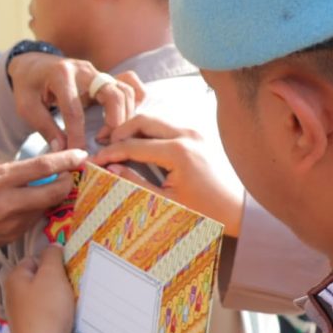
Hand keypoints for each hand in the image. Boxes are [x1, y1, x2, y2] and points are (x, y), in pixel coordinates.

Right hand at [0, 149, 87, 268]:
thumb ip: (10, 168)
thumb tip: (37, 166)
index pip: (42, 167)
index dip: (66, 160)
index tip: (80, 154)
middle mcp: (8, 202)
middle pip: (54, 191)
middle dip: (68, 181)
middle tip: (70, 174)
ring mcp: (12, 223)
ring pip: (45, 207)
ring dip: (49, 196)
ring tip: (41, 189)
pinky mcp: (13, 236)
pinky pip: (32, 220)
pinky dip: (34, 210)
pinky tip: (21, 206)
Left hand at [4, 245, 74, 332]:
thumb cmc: (47, 309)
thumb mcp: (52, 275)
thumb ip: (52, 256)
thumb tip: (52, 245)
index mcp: (14, 277)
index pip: (33, 258)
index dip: (51, 261)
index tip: (65, 269)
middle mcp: (12, 294)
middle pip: (38, 279)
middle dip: (55, 280)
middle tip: (69, 286)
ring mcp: (20, 314)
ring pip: (43, 297)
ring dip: (57, 298)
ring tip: (68, 304)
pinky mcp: (30, 330)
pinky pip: (45, 314)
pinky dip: (55, 314)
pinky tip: (63, 319)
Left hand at [6, 53, 143, 150]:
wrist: (33, 65)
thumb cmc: (28, 86)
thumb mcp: (26, 107)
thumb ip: (45, 127)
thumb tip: (62, 151)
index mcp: (60, 74)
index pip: (74, 110)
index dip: (77, 135)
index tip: (78, 155)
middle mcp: (84, 70)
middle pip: (112, 94)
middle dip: (114, 122)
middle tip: (106, 144)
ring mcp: (98, 72)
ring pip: (124, 91)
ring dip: (124, 116)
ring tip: (110, 137)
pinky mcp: (105, 78)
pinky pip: (128, 86)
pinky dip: (132, 103)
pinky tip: (123, 122)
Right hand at [93, 114, 243, 234]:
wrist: (238, 210)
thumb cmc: (204, 211)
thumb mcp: (164, 202)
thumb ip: (134, 183)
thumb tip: (109, 170)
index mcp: (178, 152)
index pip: (132, 145)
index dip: (109, 153)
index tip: (94, 161)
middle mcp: (186, 135)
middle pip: (141, 121)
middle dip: (119, 132)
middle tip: (104, 145)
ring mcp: (193, 132)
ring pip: (153, 120)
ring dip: (133, 130)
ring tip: (117, 146)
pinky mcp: (196, 135)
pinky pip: (165, 127)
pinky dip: (147, 133)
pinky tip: (137, 146)